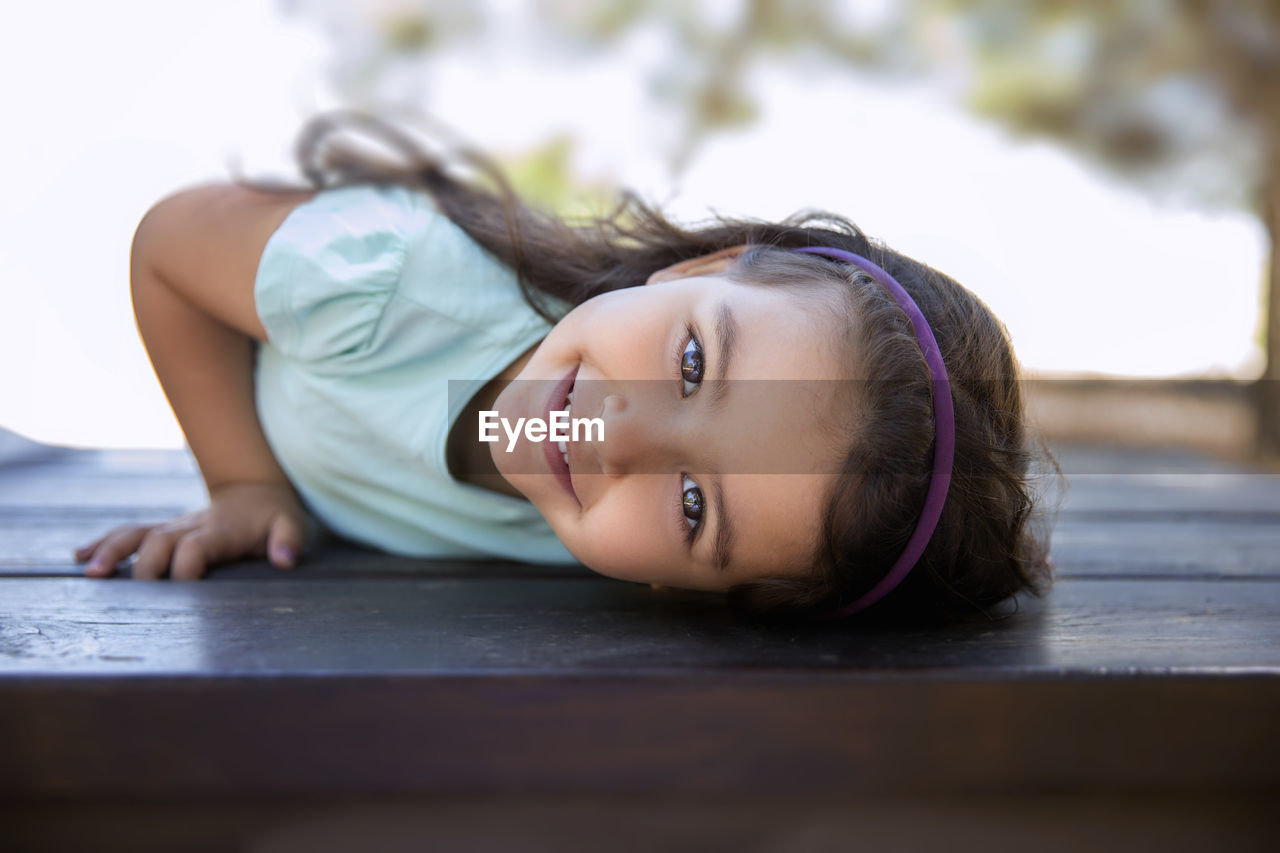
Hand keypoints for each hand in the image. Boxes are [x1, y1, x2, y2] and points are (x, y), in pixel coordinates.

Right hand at [72, 482, 311, 579]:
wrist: (254, 491)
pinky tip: (79, 557)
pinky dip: (104, 542)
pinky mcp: (163, 530)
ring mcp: (173, 527)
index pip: (196, 547)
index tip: (182, 589)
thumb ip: (288, 541)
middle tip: (125, 593)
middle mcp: (190, 526)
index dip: (187, 566)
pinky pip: (130, 532)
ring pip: (137, 535)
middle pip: (159, 542)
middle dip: (143, 566)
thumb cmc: (274, 517)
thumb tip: (285, 560)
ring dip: (112, 551)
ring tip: (89, 572)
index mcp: (220, 530)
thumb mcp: (291, 525)